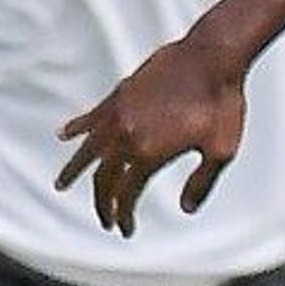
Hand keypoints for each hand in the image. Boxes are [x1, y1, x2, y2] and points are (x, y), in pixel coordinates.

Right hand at [55, 34, 247, 234]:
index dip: (123, 215)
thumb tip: (186, 209)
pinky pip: (92, 116)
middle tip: (105, 219)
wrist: (213, 56)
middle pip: (104, 177)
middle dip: (102, 203)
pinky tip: (64, 135)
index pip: (126, 194)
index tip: (125, 229)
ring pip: (88, 148)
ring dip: (74, 169)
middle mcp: (127, 135)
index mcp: (149, 153)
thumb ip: (201, 183)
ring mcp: (119, 113)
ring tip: (62, 183)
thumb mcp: (221, 150)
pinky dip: (76, 128)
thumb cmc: (222, 102)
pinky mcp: (121, 93)